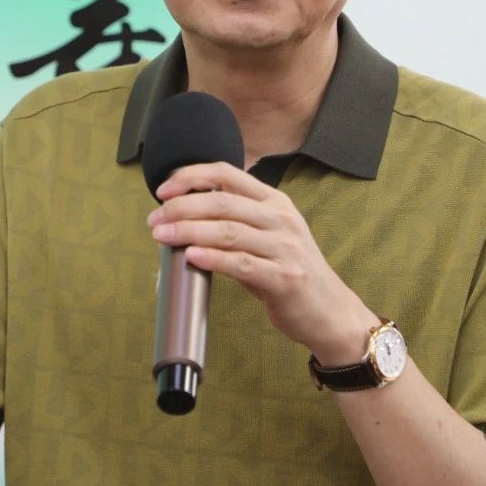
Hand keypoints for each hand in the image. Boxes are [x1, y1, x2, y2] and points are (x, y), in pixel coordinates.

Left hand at [147, 161, 377, 363]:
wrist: (330, 311)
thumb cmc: (289, 272)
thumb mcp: (269, 236)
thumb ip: (236, 221)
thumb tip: (183, 215)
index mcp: (275, 202)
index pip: (228, 174)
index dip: (192, 176)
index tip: (163, 190)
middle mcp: (281, 219)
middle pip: (222, 202)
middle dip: (181, 208)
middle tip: (155, 220)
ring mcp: (285, 248)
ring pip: (228, 231)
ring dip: (188, 232)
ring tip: (162, 236)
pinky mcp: (284, 278)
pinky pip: (241, 264)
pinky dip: (213, 258)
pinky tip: (191, 257)